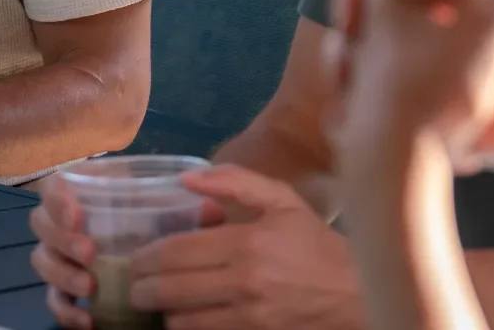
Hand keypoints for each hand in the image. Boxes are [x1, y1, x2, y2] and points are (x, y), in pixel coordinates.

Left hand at [131, 166, 363, 329]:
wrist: (359, 296)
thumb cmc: (318, 246)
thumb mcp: (283, 202)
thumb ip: (235, 181)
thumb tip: (186, 178)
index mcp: (247, 243)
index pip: (176, 252)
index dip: (146, 257)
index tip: (136, 258)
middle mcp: (243, 283)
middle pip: (169, 289)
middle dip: (141, 288)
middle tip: (134, 284)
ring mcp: (247, 318)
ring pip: (180, 320)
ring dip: (164, 311)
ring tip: (159, 302)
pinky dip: (186, 328)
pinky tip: (185, 317)